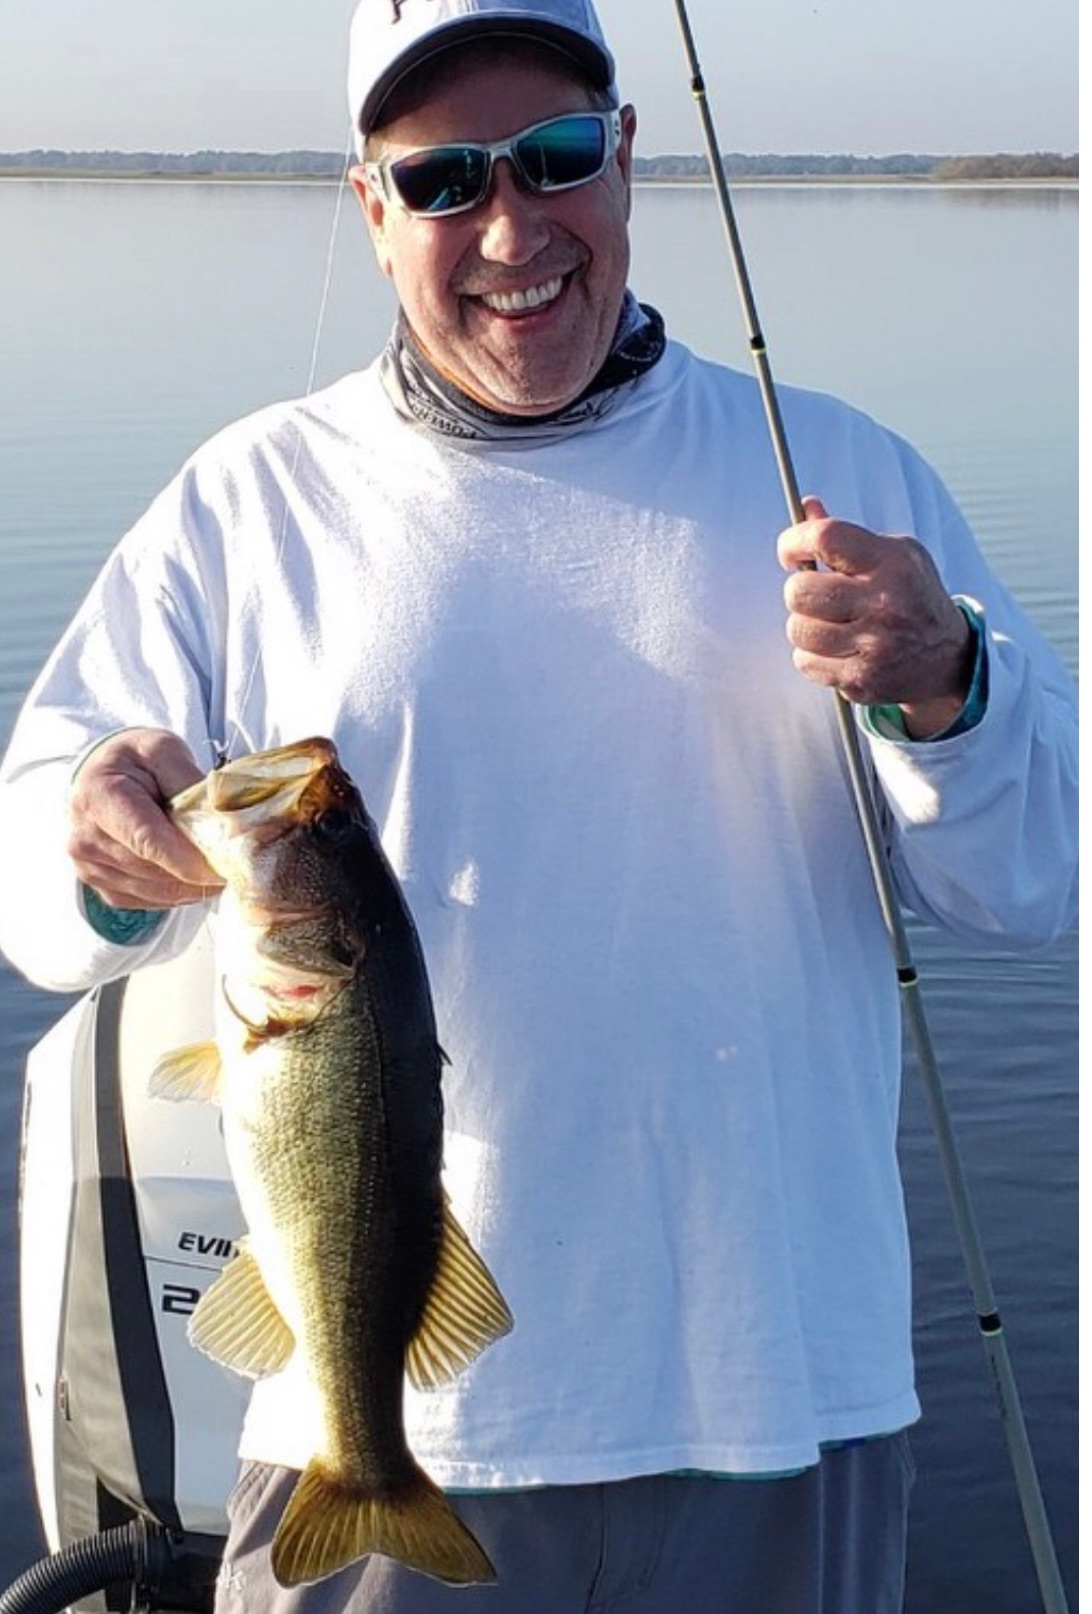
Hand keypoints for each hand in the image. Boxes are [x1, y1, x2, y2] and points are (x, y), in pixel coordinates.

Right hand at [66, 728, 222, 909]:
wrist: (102, 772)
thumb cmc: (137, 760)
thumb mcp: (164, 750)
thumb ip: (188, 782)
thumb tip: (220, 822)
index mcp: (99, 796)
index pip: (146, 839)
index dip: (186, 859)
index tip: (223, 867)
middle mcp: (85, 835)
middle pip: (152, 869)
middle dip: (197, 872)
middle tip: (234, 865)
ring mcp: (88, 864)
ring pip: (154, 890)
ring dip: (191, 886)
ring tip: (219, 869)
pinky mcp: (98, 883)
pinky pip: (147, 900)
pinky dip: (176, 893)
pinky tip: (192, 876)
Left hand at [778, 496, 974, 737]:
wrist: (947, 658)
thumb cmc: (911, 597)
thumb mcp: (894, 556)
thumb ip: (846, 536)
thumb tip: (806, 507)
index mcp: (891, 562)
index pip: (825, 537)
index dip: (794, 541)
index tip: (790, 552)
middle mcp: (884, 603)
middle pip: (799, 590)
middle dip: (799, 590)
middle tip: (815, 594)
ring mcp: (873, 645)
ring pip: (797, 629)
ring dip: (804, 625)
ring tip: (828, 623)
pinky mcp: (861, 679)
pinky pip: (805, 662)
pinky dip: (812, 655)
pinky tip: (836, 648)